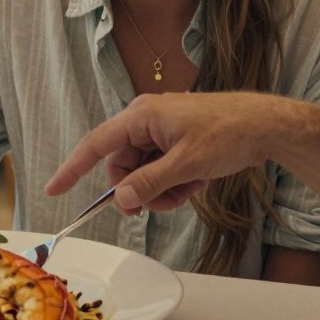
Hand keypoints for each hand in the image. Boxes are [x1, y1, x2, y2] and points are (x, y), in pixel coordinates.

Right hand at [44, 92, 302, 214]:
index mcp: (141, 116)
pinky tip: (196, 181)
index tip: (53, 189)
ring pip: (142, 173)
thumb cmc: (227, 134)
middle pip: (122, 167)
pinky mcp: (175, 141)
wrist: (266, 125)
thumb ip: (149, 183)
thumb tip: (121, 200)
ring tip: (189, 189)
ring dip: (161, 190)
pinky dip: (174, 183)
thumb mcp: (186, 166)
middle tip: (162, 203)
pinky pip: (159, 170)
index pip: (96, 145)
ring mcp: (161, 131)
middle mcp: (145, 120)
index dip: (73, 169)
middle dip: (139, 190)